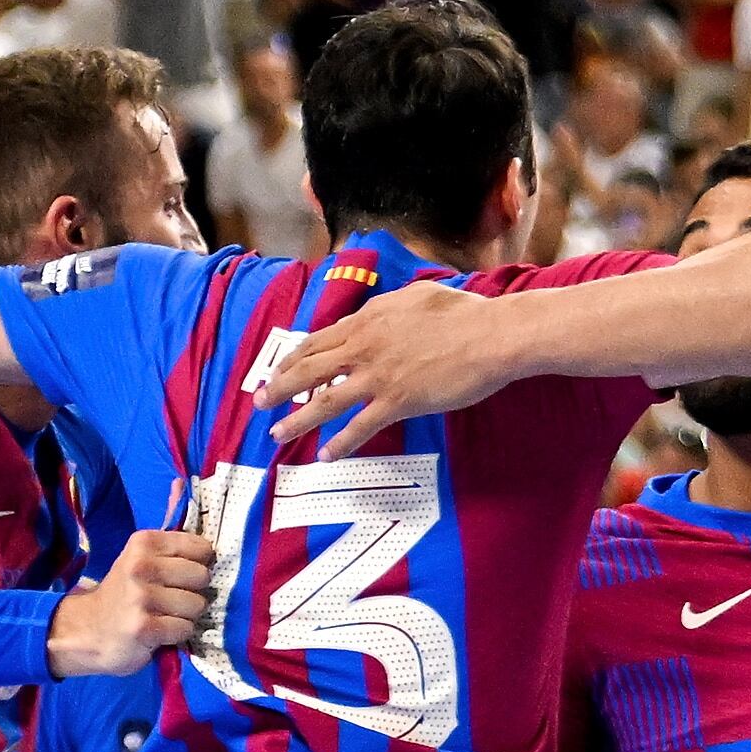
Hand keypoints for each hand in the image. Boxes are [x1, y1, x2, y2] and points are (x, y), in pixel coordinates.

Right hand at [49, 523, 215, 677]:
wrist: (87, 630)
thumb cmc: (124, 594)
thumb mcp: (141, 560)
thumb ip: (174, 553)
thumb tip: (216, 554)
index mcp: (144, 543)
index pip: (201, 548)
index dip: (200, 564)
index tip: (183, 575)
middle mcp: (141, 565)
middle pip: (202, 577)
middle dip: (194, 591)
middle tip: (170, 599)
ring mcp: (142, 597)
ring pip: (197, 605)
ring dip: (186, 615)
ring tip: (163, 616)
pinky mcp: (144, 627)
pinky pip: (186, 628)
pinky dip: (177, 634)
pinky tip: (158, 631)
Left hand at [255, 277, 533, 458]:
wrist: (491, 336)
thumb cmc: (463, 313)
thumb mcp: (417, 296)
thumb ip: (391, 307)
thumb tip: (383, 312)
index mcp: (366, 321)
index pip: (318, 341)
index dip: (293, 358)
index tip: (278, 369)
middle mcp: (363, 348)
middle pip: (308, 369)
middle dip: (279, 387)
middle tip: (259, 401)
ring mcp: (378, 377)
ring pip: (324, 400)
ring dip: (297, 419)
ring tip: (277, 434)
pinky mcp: (398, 401)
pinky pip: (361, 426)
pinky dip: (341, 442)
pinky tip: (327, 455)